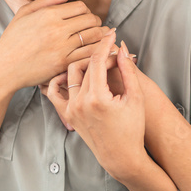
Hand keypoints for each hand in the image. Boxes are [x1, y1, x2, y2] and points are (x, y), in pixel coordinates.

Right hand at [0, 0, 109, 93]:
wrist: (4, 68)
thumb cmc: (13, 39)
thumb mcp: (25, 12)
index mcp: (48, 15)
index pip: (81, 6)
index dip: (85, 10)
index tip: (82, 16)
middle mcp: (57, 29)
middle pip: (90, 19)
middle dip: (95, 21)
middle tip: (92, 25)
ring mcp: (62, 47)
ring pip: (94, 36)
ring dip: (100, 34)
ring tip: (99, 35)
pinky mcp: (64, 64)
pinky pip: (89, 54)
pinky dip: (98, 50)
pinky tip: (99, 49)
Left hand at [64, 37, 147, 179]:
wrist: (121, 156)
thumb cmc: (132, 129)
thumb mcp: (135, 97)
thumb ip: (127, 71)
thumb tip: (121, 49)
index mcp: (97, 98)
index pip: (98, 60)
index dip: (105, 44)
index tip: (111, 34)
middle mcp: (80, 103)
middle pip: (86, 65)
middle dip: (100, 54)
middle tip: (113, 53)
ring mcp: (71, 109)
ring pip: (71, 73)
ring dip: (84, 64)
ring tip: (99, 63)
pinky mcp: (67, 115)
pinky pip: (56, 92)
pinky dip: (61, 79)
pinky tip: (73, 73)